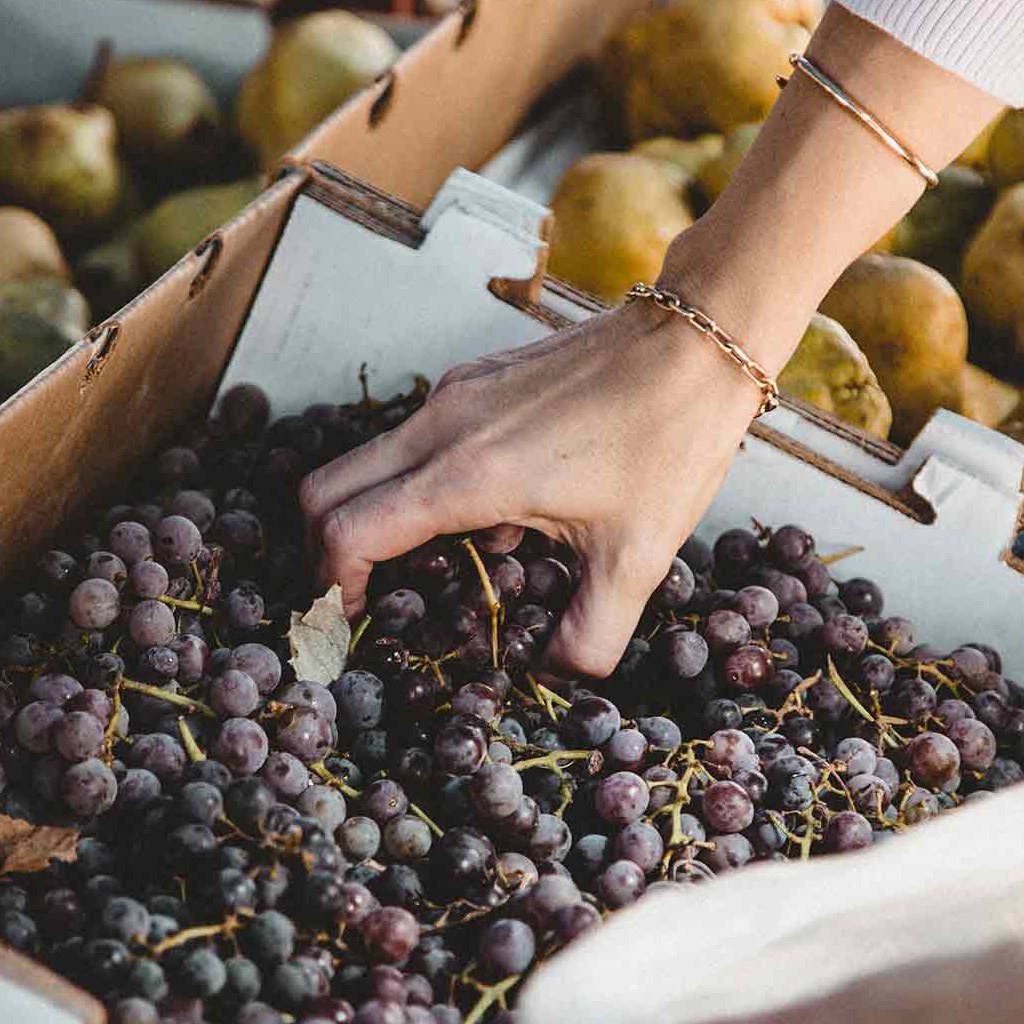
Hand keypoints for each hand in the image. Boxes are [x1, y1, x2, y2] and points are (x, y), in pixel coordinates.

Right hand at [298, 294, 763, 673]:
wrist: (698, 342)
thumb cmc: (669, 441)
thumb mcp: (638, 559)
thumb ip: (590, 635)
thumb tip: (557, 680)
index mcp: (467, 475)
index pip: (348, 532)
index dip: (334, 590)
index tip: (353, 625)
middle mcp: (442, 426)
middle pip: (325, 490)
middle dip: (326, 553)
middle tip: (359, 602)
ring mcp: (454, 395)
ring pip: (366, 461)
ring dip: (374, 516)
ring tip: (433, 567)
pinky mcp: (476, 378)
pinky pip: (413, 438)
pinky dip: (417, 483)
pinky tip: (490, 517)